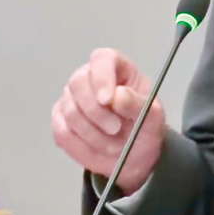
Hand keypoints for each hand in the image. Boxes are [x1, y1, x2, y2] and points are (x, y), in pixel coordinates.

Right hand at [51, 48, 164, 195]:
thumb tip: (118, 95)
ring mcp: (72, 97)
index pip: (102, 59)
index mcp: (116, 68)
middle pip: (78, 82)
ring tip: (113, 144)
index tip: (107, 100)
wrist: (131, 156)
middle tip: (115, 129)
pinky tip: (97, 147)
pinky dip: (80, 145)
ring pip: (70, 110)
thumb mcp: (152, 118)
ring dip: (92, 133)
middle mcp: (89, 77)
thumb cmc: (143, 128)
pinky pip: (62, 130)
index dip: (102, 77)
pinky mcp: (60, 119)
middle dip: (96, 111)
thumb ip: (138, 104)